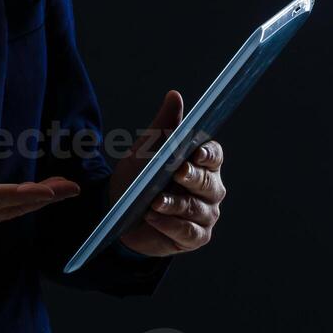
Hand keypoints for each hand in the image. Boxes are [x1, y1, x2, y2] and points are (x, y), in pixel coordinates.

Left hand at [109, 90, 225, 257]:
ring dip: (176, 204)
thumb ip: (163, 125)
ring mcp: (204, 215)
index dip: (208, 154)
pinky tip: (154, 218)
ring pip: (197, 209)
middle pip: (208, 182)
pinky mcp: (194, 237)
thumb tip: (174, 95)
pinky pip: (188, 232)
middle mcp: (210, 189)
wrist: (119, 210)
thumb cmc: (138, 175)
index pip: (214, 155)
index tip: (196, 151)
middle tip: (178, 172)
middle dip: (193, 177)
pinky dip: (170, 224)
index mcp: (203, 163)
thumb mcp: (146, 149)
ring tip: (155, 201)